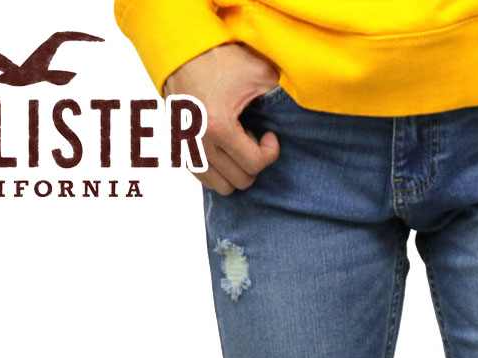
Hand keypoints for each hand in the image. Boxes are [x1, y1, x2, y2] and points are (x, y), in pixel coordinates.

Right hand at [162, 43, 281, 193]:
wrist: (182, 51)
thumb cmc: (220, 60)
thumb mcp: (259, 72)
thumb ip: (280, 96)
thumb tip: (297, 113)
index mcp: (218, 126)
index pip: (254, 165)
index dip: (270, 152)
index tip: (269, 135)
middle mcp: (199, 142)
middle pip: (241, 180)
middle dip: (254, 162)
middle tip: (252, 137)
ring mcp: (187, 148)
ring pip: (223, 186)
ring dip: (237, 170)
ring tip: (238, 144)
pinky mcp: (179, 150)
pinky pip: (206, 180)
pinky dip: (220, 171)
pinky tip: (224, 147)